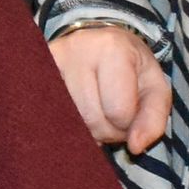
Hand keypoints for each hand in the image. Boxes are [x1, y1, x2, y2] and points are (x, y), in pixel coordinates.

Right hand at [47, 23, 172, 154]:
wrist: (98, 41)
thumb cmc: (130, 67)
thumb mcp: (154, 87)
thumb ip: (153, 119)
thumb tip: (135, 147)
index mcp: (113, 47)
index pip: (119, 112)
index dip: (128, 122)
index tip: (128, 109)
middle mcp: (77, 48)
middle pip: (91, 120)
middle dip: (106, 129)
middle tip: (110, 114)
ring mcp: (50, 60)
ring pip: (67, 122)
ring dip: (86, 129)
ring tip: (94, 111)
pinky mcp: (34, 71)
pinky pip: (47, 115)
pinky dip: (65, 122)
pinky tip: (74, 112)